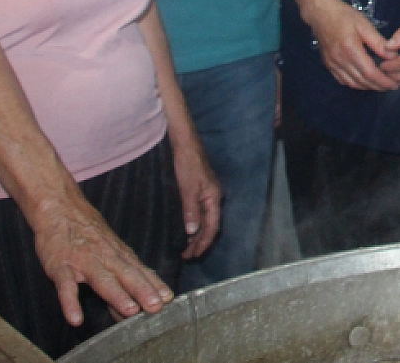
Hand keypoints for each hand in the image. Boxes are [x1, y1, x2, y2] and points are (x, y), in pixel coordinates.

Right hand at [29, 191, 173, 325]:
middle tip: (157, 307)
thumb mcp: (108, 247)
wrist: (59, 206)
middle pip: (127, 275)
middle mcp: (105, 257)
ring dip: (117, 295)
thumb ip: (120, 273)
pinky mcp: (60, 266)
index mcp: (118, 254)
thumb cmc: (86, 230)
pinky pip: (65, 286)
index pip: (140, 270)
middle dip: (143, 291)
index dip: (154, 284)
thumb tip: (135, 301)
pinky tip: (76, 319)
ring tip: (130, 311)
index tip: (169, 299)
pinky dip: (70, 303)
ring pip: (102, 279)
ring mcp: (83, 261)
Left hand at [170, 136, 221, 259]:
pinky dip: (193, 224)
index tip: (194, 255)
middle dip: (199, 242)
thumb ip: (191, 210)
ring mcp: (207, 194)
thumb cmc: (187, 164)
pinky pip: (199, 212)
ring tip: (184, 247)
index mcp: (214, 198)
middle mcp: (213, 197)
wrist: (185, 143)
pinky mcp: (199, 190)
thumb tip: (192, 232)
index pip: (212, 227)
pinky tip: (185, 229)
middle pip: (210, 225)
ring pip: (204, 219)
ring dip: (196, 234)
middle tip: (186, 256)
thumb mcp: (187, 188)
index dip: (204, 242)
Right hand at [305, 0, 397, 91]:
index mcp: (350, 49)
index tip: (394, 84)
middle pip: (361, 81)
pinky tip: (364, 82)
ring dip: (367, 87)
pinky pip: (343, 80)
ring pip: (352, 83)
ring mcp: (332, 64)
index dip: (383, 81)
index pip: (369, 72)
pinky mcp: (328, 65)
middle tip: (391, 86)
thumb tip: (394, 56)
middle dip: (378, 86)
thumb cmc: (344, 16)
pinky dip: (355, 84)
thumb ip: (379, 43)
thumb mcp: (365, 25)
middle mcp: (340, 60)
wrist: (320, 14)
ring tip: (380, 85)